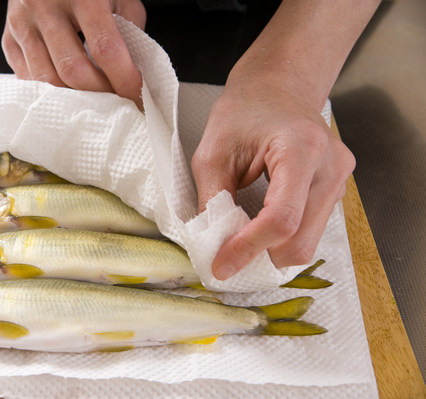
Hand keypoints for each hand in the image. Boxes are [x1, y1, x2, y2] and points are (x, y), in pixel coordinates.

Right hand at [2, 0, 145, 105]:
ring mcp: (22, 24)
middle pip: (73, 70)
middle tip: (117, 100)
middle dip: (100, 94)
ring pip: (47, 80)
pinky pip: (29, 79)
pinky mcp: (9, 40)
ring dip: (76, 98)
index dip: (123, 78)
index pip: (105, 48)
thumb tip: (134, 74)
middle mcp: (45, 7)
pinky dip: (53, 92)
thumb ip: (130, 30)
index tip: (136, 95)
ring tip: (95, 99)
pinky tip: (70, 90)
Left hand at [191, 70, 355, 279]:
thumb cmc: (244, 110)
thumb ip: (213, 199)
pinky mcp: (335, 189)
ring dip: (272, 251)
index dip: (249, 247)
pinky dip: (283, 239)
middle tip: (227, 259)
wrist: (278, 87)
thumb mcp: (213, 152)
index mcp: (301, 149)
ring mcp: (339, 179)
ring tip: (240, 242)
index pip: (282, 218)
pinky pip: (311, 229)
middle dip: (261, 257)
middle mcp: (330, 167)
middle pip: (301, 239)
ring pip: (309, 241)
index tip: (221, 264)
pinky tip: (259, 229)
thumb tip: (213, 244)